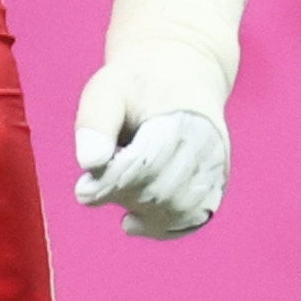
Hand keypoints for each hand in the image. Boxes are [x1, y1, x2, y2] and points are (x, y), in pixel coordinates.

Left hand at [73, 0, 246, 238]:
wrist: (184, 73)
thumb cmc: (137, 83)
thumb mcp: (108, 89)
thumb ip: (95, 123)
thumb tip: (89, 163)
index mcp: (180, 117)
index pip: (145, 165)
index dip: (111, 183)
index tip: (83, 191)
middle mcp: (206, 144)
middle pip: (160, 191)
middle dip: (122, 195)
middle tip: (94, 188)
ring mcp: (216, 166)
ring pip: (177, 209)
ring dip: (140, 210)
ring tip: (117, 193)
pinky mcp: (217, 182)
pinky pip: (193, 218)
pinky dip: (162, 227)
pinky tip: (133, 222)